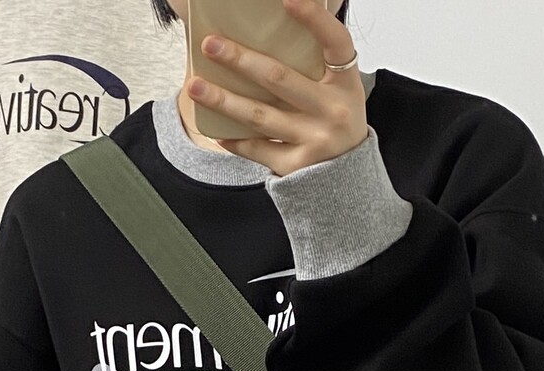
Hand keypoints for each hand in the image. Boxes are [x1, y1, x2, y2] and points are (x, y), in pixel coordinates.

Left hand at [186, 0, 367, 176]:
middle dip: (240, 60)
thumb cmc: (336, 122)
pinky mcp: (295, 166)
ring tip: (195, 87)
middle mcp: (332, 110)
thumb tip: (274, 31)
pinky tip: (214, 128)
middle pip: (279, 79)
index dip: (314, 18)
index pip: (335, 41)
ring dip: (223, 101)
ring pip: (259, 116)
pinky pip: (256, 149)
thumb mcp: (339, 90)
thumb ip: (315, 65)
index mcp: (345, 83)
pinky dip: (233, 139)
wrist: (348, 180)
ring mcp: (313, 140)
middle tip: (210, 44)